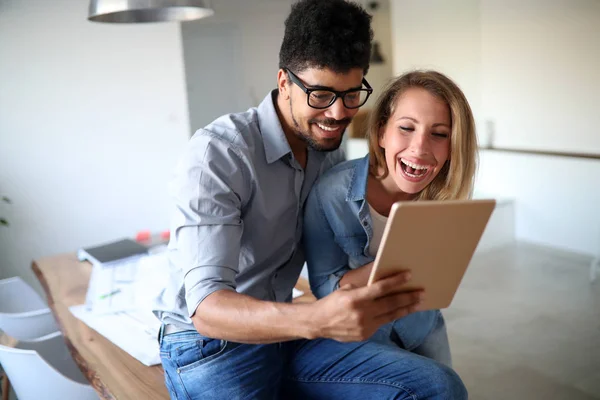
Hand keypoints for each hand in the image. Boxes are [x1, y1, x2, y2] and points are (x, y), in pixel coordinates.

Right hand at [309, 271, 423, 341]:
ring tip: (418, 304)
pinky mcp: (365, 334)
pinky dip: (391, 317)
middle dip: (408, 297)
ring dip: (406, 309)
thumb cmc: (332, 303)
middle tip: (422, 293)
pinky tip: (400, 312)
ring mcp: (365, 325)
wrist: (319, 323)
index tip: (409, 275)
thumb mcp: (345, 290)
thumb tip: (380, 284)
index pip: (381, 288)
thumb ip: (363, 289)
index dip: (396, 281)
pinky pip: (382, 324)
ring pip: (391, 316)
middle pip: (391, 303)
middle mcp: (362, 312)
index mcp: (356, 298)